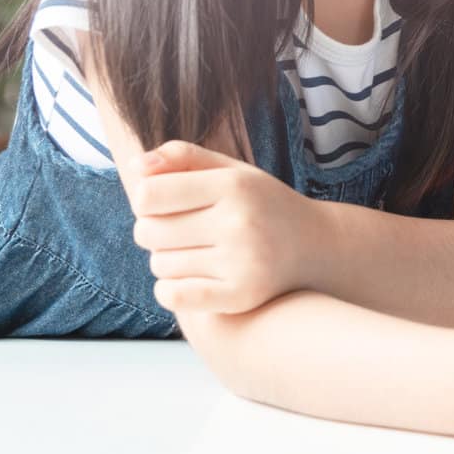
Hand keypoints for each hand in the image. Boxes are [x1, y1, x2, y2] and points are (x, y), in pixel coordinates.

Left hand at [124, 140, 318, 314]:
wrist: (316, 245)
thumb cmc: (262, 204)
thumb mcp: (232, 171)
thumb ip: (184, 158)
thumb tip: (136, 165)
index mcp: (235, 185)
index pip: (147, 195)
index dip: (146, 200)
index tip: (166, 203)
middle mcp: (240, 222)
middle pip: (147, 232)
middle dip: (153, 231)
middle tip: (181, 231)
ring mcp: (242, 261)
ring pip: (159, 265)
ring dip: (168, 260)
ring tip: (196, 253)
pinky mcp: (242, 295)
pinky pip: (173, 296)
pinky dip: (171, 290)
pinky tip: (190, 279)